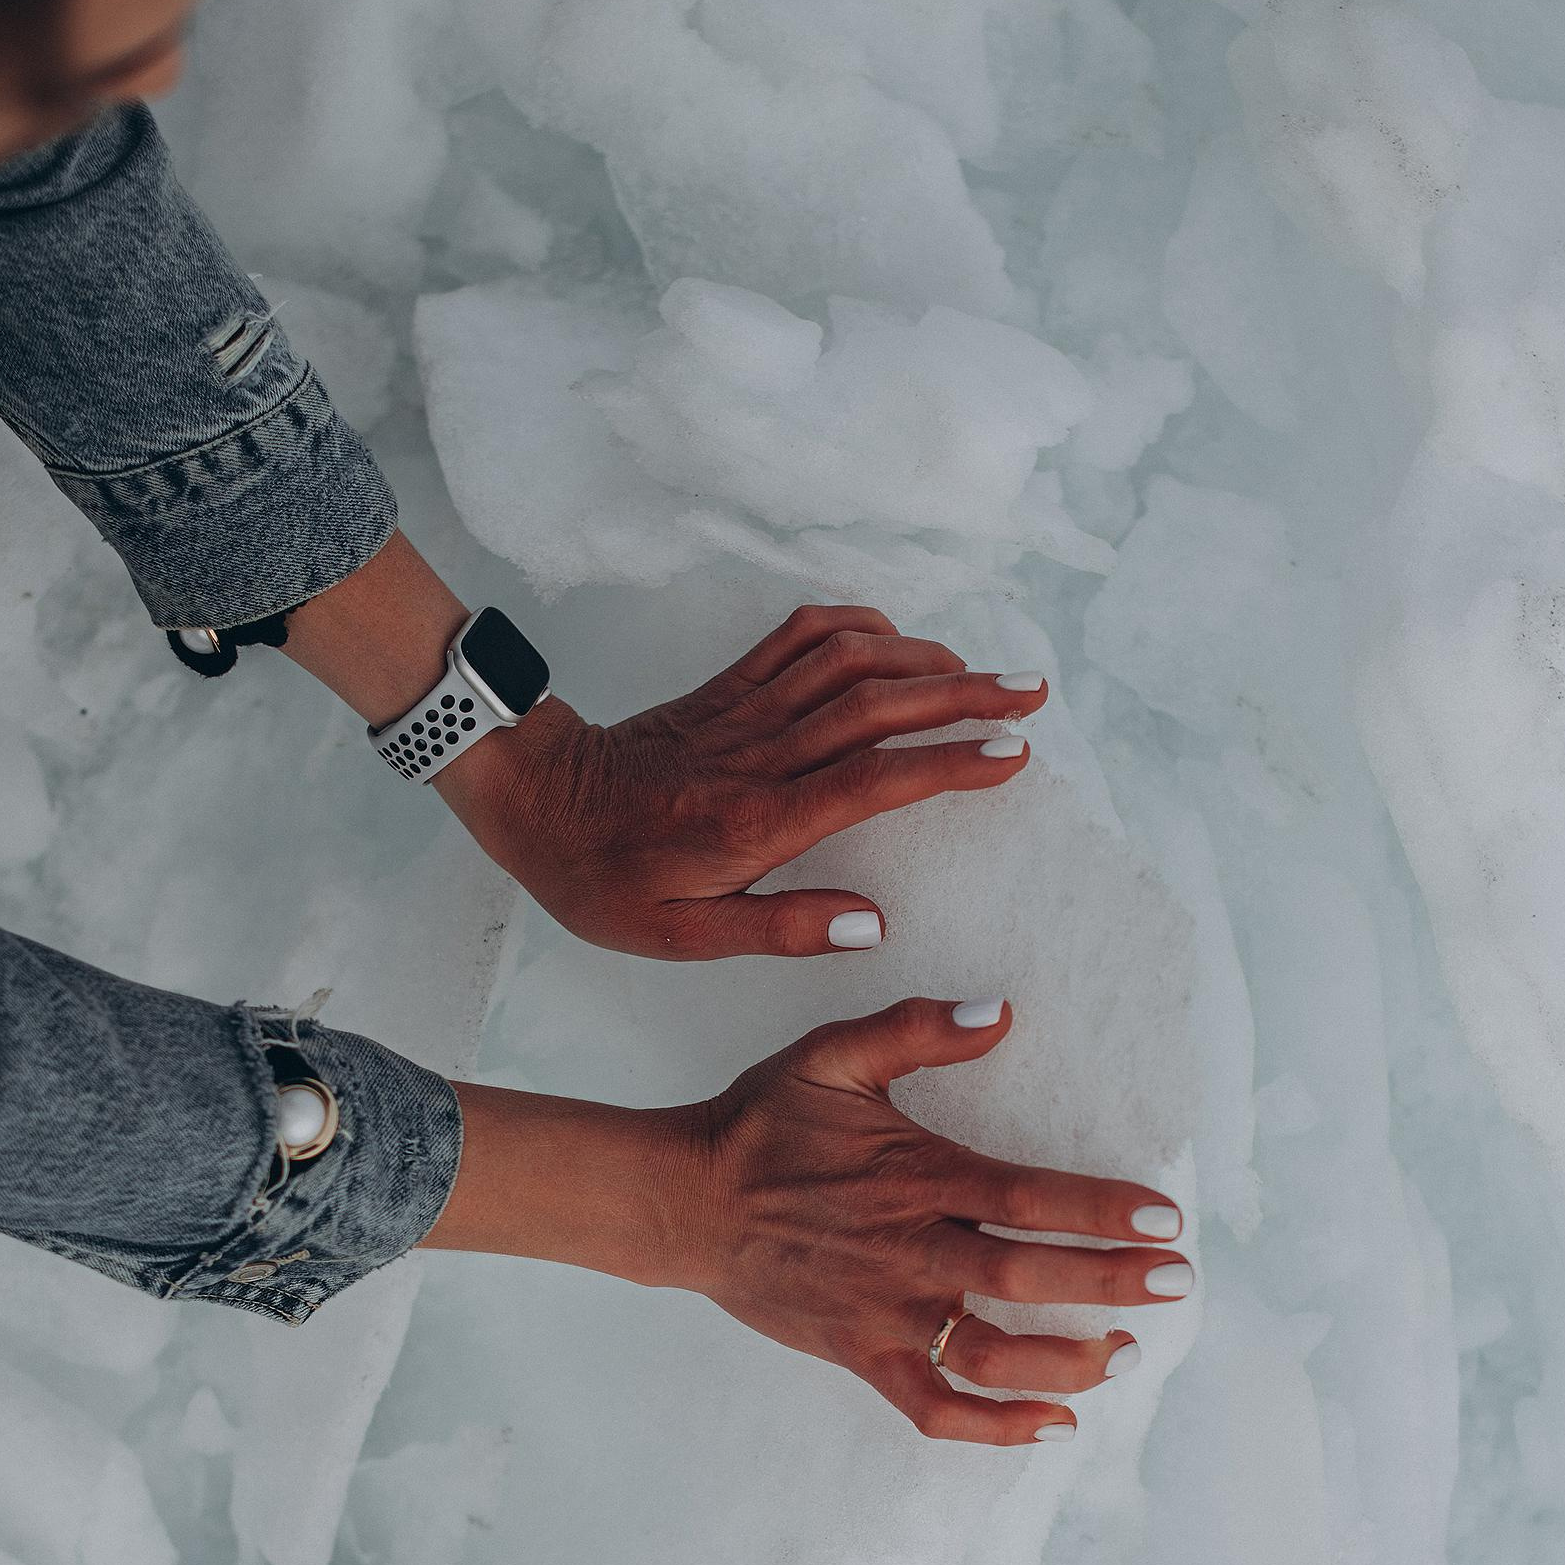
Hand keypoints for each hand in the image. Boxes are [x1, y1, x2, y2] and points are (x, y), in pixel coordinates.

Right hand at [425, 997, 1190, 1443]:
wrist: (683, 1202)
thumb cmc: (762, 1125)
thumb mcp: (830, 1056)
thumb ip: (915, 1032)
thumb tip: (998, 1014)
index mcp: (916, 1179)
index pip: (1031, 1200)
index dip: (1104, 1212)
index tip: (1166, 1222)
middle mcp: (909, 1253)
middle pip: (1030, 1279)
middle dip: (1113, 1284)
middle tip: (1177, 1283)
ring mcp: (885, 1315)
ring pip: (993, 1356)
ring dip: (1070, 1362)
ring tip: (1127, 1353)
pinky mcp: (860, 1357)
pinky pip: (935, 1408)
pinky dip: (996, 1426)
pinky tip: (1052, 1424)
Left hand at [440, 603, 1046, 959]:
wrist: (534, 804)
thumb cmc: (605, 880)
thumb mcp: (681, 937)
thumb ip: (780, 928)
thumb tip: (872, 924)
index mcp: (755, 823)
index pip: (871, 781)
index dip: (947, 762)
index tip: (1011, 756)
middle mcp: (759, 756)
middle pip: (877, 705)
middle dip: (965, 696)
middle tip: (1031, 696)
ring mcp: (743, 711)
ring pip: (847, 662)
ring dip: (925, 659)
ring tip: (985, 673)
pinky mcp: (727, 687)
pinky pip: (799, 637)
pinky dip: (857, 627)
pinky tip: (897, 640)